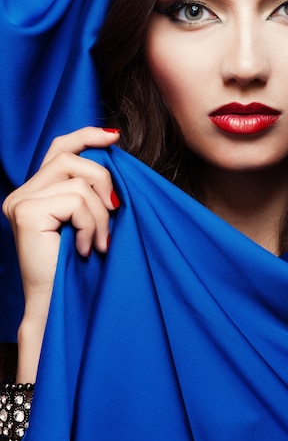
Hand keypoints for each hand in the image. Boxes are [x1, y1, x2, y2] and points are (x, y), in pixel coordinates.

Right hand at [2, 126, 120, 326]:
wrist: (59, 304)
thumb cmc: (77, 265)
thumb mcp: (87, 219)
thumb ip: (90, 189)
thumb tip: (112, 152)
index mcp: (35, 192)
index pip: (59, 149)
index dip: (86, 136)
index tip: (115, 136)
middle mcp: (21, 193)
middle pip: (71, 159)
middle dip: (103, 182)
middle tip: (113, 213)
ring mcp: (20, 202)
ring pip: (79, 181)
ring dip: (100, 213)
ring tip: (100, 241)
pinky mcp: (27, 213)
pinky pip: (77, 201)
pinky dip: (92, 225)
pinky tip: (86, 248)